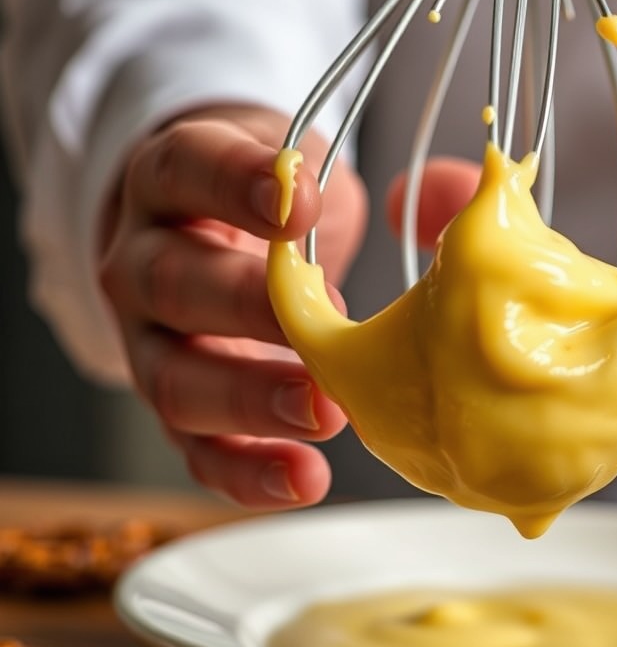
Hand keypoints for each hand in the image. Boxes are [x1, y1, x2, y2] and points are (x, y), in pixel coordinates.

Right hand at [98, 105, 367, 509]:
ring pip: (176, 379)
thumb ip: (368, 183)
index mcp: (173, 179)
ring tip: (326, 413)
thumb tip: (441, 196)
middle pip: (173, 283)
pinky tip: (306, 477)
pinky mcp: (174, 406)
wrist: (208, 240)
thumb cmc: (268, 202)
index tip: (302, 204)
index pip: (187, 169)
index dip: (237, 185)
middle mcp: (145, 260)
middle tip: (328, 323)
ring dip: (250, 400)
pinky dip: (246, 471)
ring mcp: (150, 342)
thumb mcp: (301, 171)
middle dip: (249, 307)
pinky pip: (196, 449)